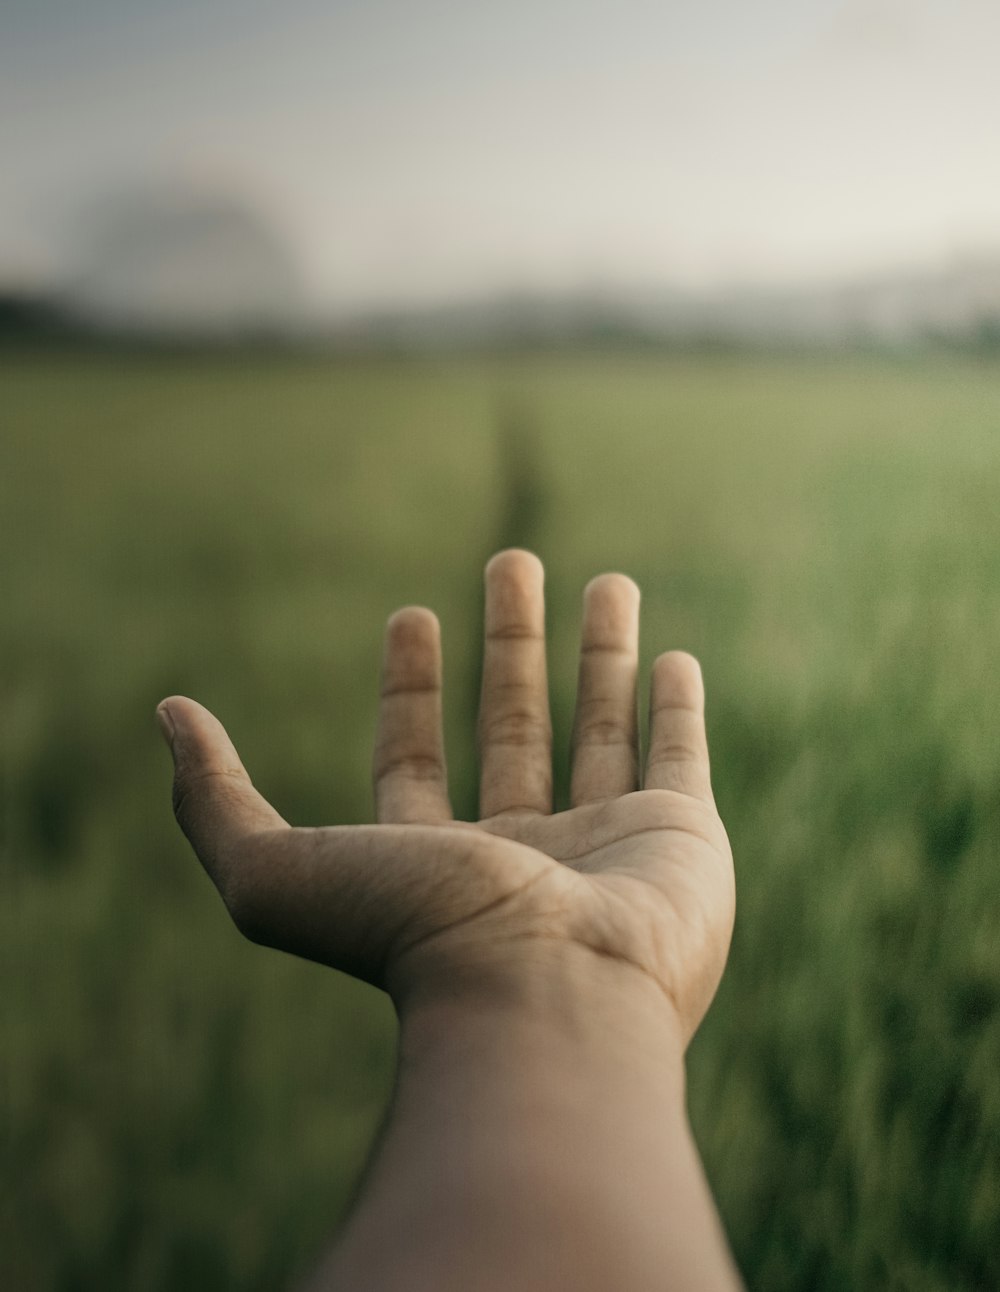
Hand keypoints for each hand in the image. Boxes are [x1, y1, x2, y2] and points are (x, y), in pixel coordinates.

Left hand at [159, 550, 734, 1043]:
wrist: (548, 1001)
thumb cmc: (414, 938)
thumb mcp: (276, 870)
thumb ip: (214, 799)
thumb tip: (168, 713)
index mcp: (435, 863)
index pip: (415, 757)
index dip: (408, 686)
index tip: (410, 614)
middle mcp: (524, 854)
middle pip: (513, 725)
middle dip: (511, 641)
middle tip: (511, 559)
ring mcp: (607, 845)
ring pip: (602, 727)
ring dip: (601, 653)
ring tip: (606, 580)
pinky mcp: (684, 839)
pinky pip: (680, 756)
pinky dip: (677, 707)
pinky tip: (672, 657)